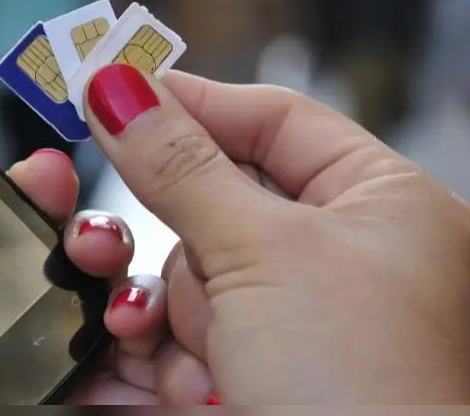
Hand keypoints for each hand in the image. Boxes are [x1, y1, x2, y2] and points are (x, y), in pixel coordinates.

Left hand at [0, 149, 211, 404]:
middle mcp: (20, 374)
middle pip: (44, 261)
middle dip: (49, 207)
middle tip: (41, 180)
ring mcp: (84, 383)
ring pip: (107, 280)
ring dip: (102, 244)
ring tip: (88, 248)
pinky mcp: (141, 395)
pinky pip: (161, 327)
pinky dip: (152, 301)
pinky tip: (127, 305)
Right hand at [83, 64, 469, 403]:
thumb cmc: (355, 390)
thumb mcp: (262, 253)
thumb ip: (179, 163)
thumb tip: (119, 85)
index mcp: (380, 206)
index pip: (275, 119)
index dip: (192, 103)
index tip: (113, 91)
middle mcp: (338, 258)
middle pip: (215, 201)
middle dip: (176, 237)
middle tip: (90, 213)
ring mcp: (288, 320)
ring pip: (185, 272)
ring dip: (172, 310)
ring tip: (185, 349)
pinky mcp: (245, 370)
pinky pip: (176, 330)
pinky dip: (163, 352)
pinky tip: (182, 382)